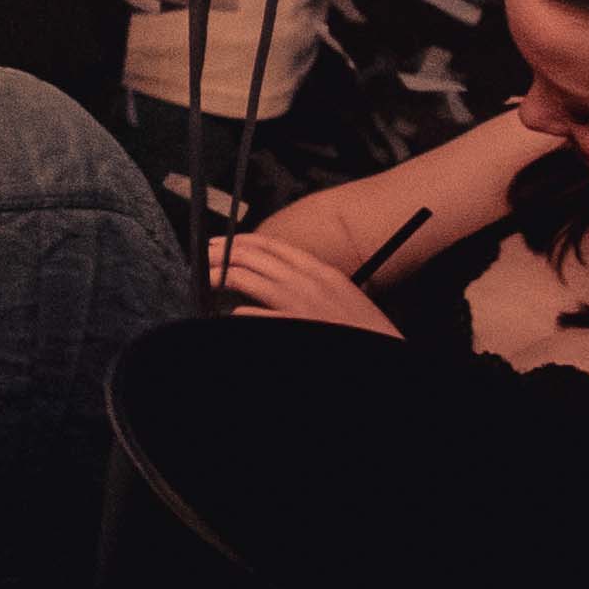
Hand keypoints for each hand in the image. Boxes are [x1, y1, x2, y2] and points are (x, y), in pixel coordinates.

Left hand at [210, 232, 401, 333]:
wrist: (387, 348)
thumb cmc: (364, 327)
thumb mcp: (341, 293)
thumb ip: (312, 280)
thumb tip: (278, 274)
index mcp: (320, 272)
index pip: (270, 245)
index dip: (238, 240)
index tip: (219, 242)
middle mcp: (306, 283)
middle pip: (249, 256)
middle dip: (219, 254)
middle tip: (201, 259)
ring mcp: (297, 305)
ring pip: (242, 278)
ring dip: (218, 277)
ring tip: (205, 281)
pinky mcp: (292, 325)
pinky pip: (251, 314)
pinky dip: (234, 313)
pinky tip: (227, 314)